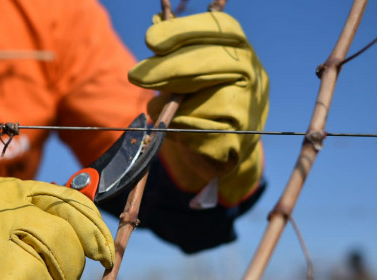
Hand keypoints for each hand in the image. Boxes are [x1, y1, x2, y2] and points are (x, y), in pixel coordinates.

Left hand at [129, 12, 268, 204]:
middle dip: (168, 68)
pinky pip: (195, 132)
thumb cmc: (200, 102)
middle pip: (212, 63)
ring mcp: (249, 110)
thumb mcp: (188, 71)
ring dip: (170, 106)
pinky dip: (176, 130)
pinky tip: (171, 129)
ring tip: (156, 109)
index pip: (220, 29)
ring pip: (202, 101)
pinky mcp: (234, 143)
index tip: (151, 40)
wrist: (222, 149)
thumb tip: (156, 21)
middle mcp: (254, 76)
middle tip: (135, 76)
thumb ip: (176, 51)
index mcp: (241, 51)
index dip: (185, 31)